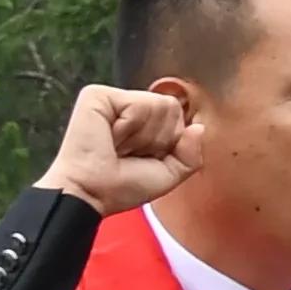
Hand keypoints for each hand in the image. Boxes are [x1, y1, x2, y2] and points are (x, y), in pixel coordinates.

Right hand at [38, 84, 194, 215]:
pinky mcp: (97, 95)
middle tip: (129, 152)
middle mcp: (128, 108)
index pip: (180, 116)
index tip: (143, 158)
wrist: (92, 194)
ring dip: (145, 135)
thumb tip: (199, 128)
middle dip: (158, 138)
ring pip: (162, 104)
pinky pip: (139, 103)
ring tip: (119, 145)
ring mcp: (113, 99)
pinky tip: (111, 136)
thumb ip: (191, 154)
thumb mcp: (168, 174)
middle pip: (173, 108)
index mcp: (143, 123)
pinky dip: (131, 126)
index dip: (169, 143)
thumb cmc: (121, 188)